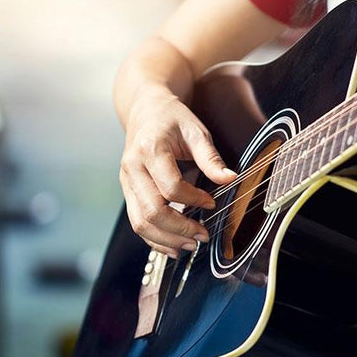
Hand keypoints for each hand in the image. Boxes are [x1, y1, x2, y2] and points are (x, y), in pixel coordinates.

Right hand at [119, 86, 235, 255]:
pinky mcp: (128, 192)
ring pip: (140, 222)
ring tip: (190, 246)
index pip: (170, 187)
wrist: (145, 110)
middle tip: (202, 236)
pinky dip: (154, 238)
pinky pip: (137, 222)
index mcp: (150, 150)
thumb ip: (211, 158)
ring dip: (166, 239)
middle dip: (179, 228)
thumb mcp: (196, 131)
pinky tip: (173, 245)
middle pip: (152, 210)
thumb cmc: (172, 119)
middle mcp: (132, 168)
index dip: (193, 200)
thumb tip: (230, 179)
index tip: (212, 202)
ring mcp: (126, 182)